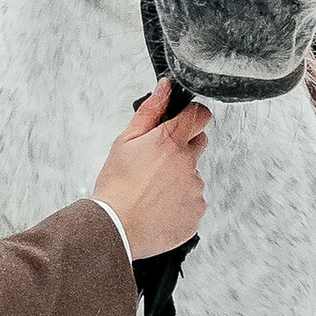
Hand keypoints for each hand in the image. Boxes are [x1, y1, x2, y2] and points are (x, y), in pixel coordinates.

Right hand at [91, 80, 209, 257]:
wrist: (116, 227)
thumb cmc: (116, 186)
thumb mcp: (125, 142)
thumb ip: (150, 112)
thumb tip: (165, 88)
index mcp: (170, 142)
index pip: (200, 116)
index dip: (193, 116)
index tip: (185, 121)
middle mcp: (187, 164)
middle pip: (199, 144)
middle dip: (183, 148)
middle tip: (158, 162)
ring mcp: (194, 189)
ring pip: (193, 176)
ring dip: (179, 179)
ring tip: (153, 191)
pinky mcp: (196, 212)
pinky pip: (193, 202)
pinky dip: (180, 203)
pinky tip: (159, 207)